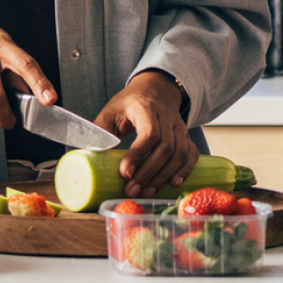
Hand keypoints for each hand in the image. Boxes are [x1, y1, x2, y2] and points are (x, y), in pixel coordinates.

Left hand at [95, 72, 197, 198]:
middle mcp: (167, 117)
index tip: (125, 173)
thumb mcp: (111, 112)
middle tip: (132, 190)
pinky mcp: (186, 136)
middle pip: (165, 147)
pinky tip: (174, 184)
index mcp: (146, 109)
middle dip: (149, 173)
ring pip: (179, 153)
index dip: (138, 155)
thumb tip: (91, 158)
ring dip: (164, 176)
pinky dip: (185, 170)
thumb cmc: (129, 104)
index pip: (149, 132)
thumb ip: (101, 132)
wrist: (154, 90)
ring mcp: (179, 127)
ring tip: (147, 192)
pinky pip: (191, 154)